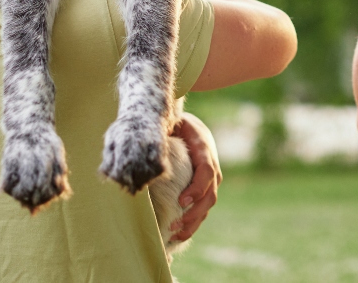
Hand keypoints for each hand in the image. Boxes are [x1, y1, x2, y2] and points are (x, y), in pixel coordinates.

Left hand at [169, 113, 221, 241]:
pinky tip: (179, 233)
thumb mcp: (168, 124)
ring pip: (208, 204)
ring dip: (193, 222)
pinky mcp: (204, 186)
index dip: (197, 188)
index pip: (207, 171)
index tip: (181, 201)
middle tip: (175, 225)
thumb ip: (162, 137)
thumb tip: (147, 157)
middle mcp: (210, 163)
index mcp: (203, 146)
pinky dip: (193, 222)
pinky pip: (202, 207)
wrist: (184, 123)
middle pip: (210, 193)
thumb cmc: (171, 124)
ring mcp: (210, 177)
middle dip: (194, 212)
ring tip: (175, 234)